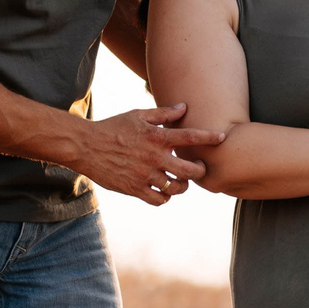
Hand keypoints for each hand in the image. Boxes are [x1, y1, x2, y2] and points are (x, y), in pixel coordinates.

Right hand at [78, 103, 226, 204]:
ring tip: (180, 181)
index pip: (190, 137)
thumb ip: (163, 114)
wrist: (85, 146)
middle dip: (199, 170)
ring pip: (175, 188)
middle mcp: (154, 157)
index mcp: (156, 137)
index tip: (222, 138)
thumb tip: (184, 107)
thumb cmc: (113, 127)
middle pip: (189, 170)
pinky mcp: (134, 189)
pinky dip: (165, 197)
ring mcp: (144, 174)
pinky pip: (158, 200)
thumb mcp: (138, 115)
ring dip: (182, 186)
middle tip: (198, 168)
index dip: (209, 137)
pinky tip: (163, 191)